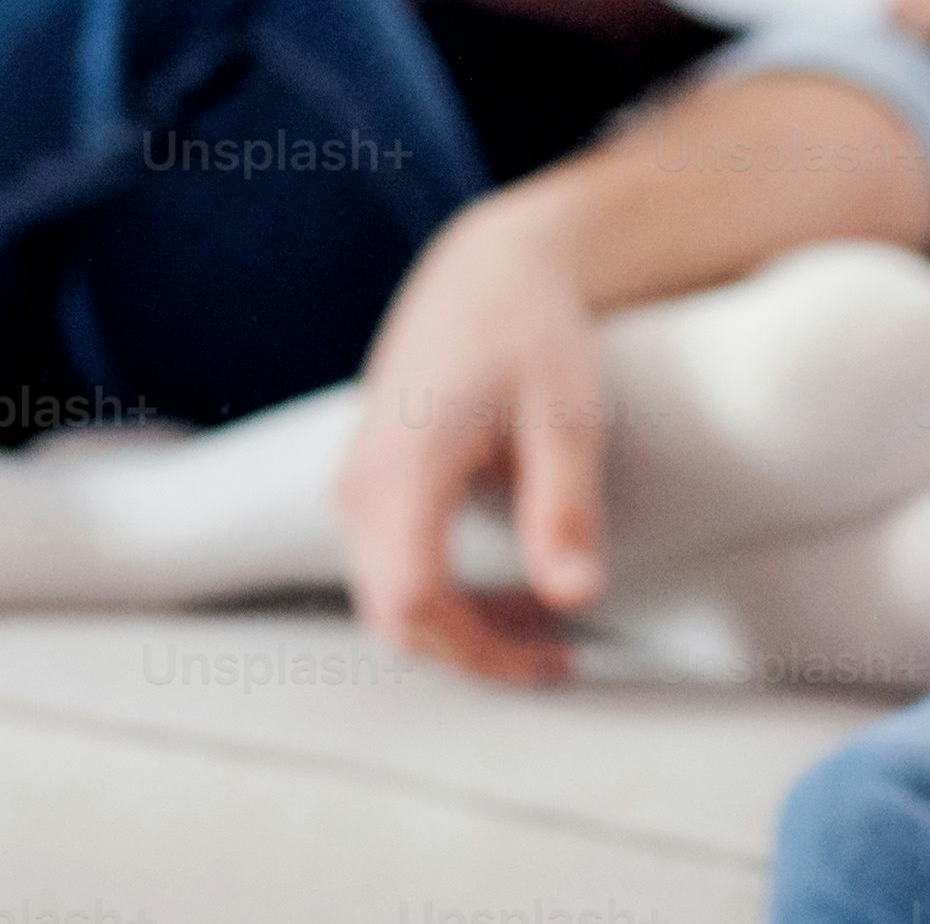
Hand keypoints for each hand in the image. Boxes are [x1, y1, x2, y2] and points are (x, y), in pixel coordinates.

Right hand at [336, 187, 611, 685]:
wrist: (486, 270)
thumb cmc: (530, 330)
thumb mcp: (566, 413)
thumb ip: (564, 507)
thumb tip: (574, 597)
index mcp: (403, 466)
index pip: (415, 600)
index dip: (483, 653)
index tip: (556, 660)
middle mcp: (360, 481)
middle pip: (394, 616)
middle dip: (475, 653)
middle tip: (559, 654)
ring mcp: (355, 482)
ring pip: (387, 600)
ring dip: (461, 628)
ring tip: (544, 617)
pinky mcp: (366, 482)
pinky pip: (388, 567)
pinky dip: (444, 596)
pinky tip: (508, 583)